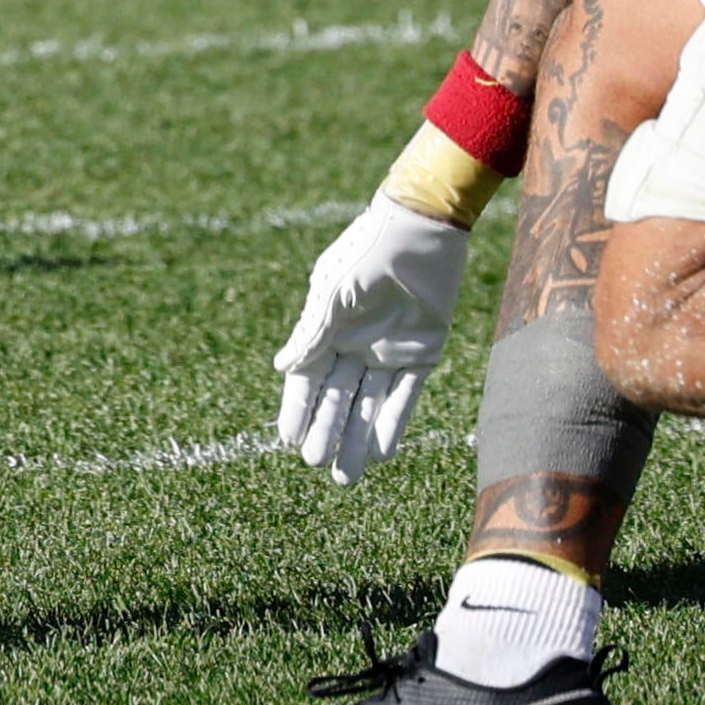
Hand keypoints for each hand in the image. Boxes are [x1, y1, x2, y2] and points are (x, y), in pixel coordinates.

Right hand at [272, 195, 469, 485]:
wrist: (421, 228)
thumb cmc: (367, 252)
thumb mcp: (332, 292)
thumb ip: (312, 333)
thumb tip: (282, 368)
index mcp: (327, 328)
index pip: (307, 378)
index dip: (297, 408)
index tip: (288, 440)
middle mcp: (355, 344)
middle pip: (337, 398)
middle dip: (327, 432)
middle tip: (319, 466)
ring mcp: (389, 351)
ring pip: (369, 405)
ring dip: (358, 438)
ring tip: (348, 476)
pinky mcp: (422, 352)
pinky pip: (405, 396)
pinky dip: (393, 423)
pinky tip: (383, 452)